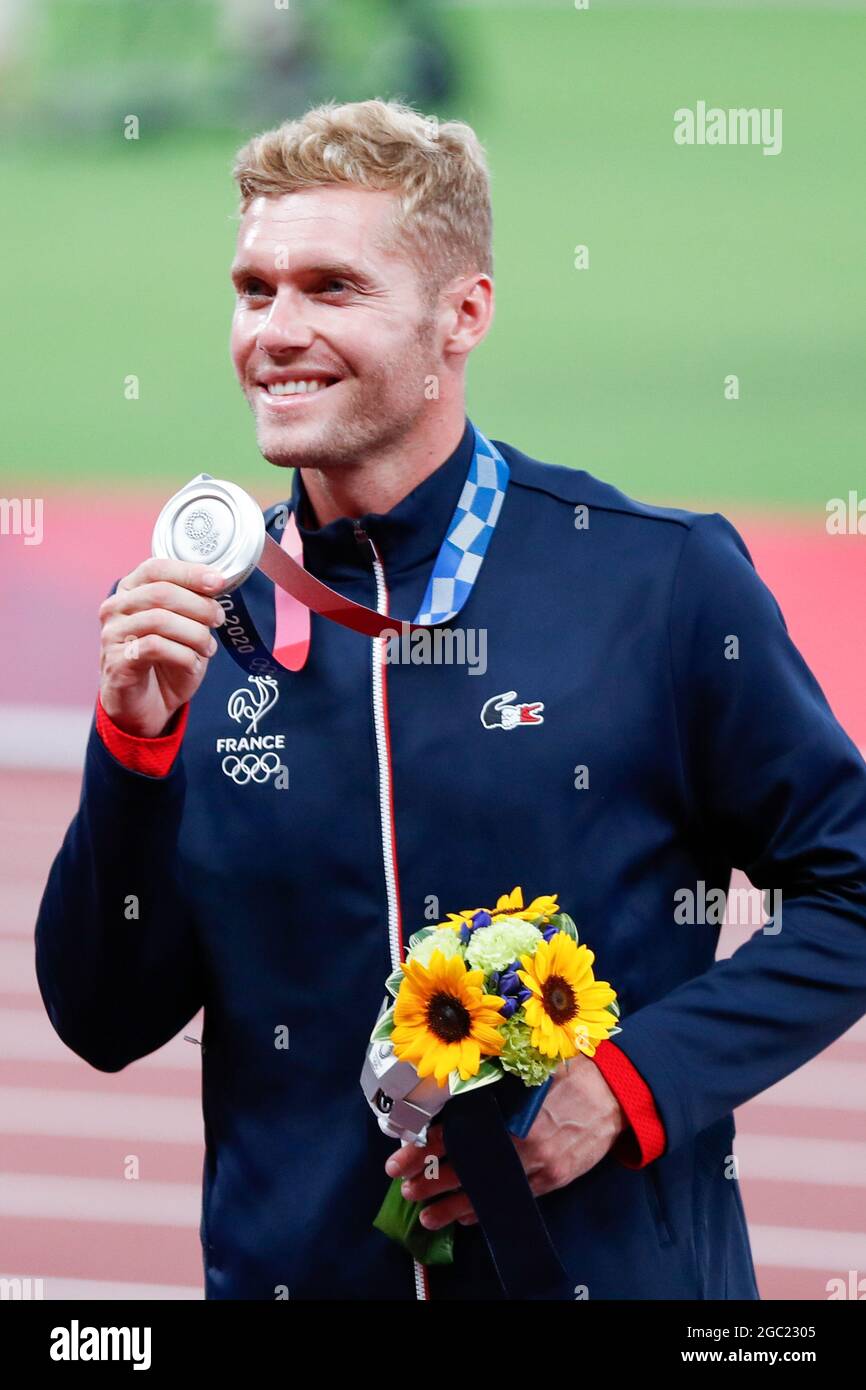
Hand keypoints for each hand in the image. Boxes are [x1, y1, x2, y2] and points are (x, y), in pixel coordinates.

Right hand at [99, 558, 226, 737]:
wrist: (146, 705)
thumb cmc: (166, 661)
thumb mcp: (185, 627)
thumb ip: (194, 604)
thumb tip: (218, 582)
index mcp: (131, 590)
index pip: (157, 568)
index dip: (190, 572)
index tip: (218, 582)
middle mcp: (116, 608)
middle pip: (161, 592)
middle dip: (199, 605)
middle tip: (218, 619)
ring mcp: (112, 634)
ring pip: (160, 620)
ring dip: (194, 634)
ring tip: (208, 648)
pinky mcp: (117, 661)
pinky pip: (155, 647)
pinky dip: (183, 655)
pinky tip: (193, 663)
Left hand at [384, 1053, 626, 1229]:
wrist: (616, 1095)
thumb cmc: (572, 1072)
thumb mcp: (533, 1065)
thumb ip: (498, 1075)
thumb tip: (460, 1074)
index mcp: (512, 1115)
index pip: (457, 1135)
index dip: (425, 1148)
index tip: (399, 1157)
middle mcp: (521, 1146)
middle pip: (466, 1169)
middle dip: (431, 1181)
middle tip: (404, 1189)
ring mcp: (538, 1168)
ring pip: (488, 1192)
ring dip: (453, 1206)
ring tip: (426, 1217)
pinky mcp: (552, 1180)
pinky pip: (514, 1200)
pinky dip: (489, 1209)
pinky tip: (467, 1217)